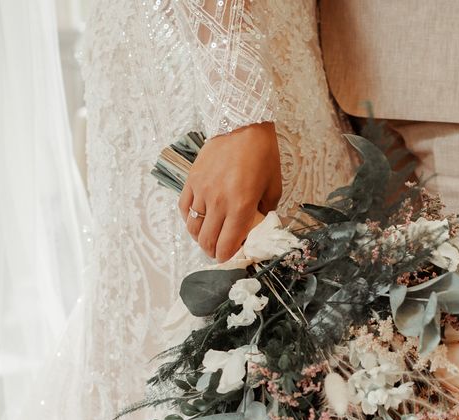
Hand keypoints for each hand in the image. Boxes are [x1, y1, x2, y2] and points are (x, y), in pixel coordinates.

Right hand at [178, 122, 281, 261]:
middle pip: (207, 241)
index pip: (227, 244)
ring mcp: (202, 191)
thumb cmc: (263, 154)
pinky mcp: (191, 180)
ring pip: (193, 228)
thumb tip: (257, 227)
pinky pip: (185, 209)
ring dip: (200, 238)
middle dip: (213, 252)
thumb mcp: (274, 186)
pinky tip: (199, 221)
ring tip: (209, 238)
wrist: (242, 123)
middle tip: (219, 252)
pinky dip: (190, 220)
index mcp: (241, 206)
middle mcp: (218, 201)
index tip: (230, 258)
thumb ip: (265, 211)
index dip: (227, 257)